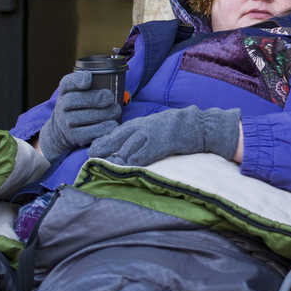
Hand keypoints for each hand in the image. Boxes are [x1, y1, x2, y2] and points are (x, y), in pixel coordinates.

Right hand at [37, 71, 120, 162]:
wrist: (62, 130)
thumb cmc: (79, 104)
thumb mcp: (79, 90)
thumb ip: (91, 82)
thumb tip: (114, 83)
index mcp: (65, 90)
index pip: (67, 82)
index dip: (77, 80)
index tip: (88, 80)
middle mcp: (62, 105)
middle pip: (77, 99)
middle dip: (97, 98)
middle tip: (111, 98)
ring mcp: (66, 122)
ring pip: (86, 116)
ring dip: (105, 114)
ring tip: (116, 111)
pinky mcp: (74, 136)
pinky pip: (91, 132)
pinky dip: (104, 128)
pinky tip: (112, 124)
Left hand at [88, 105, 239, 166]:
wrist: (199, 125)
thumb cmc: (181, 127)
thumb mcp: (159, 126)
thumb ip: (145, 134)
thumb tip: (132, 147)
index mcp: (143, 122)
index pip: (118, 131)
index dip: (105, 140)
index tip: (94, 148)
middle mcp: (143, 126)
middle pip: (116, 138)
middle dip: (103, 147)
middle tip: (90, 156)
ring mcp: (150, 135)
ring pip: (125, 148)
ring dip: (113, 158)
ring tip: (101, 166)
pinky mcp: (157, 144)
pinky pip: (139, 155)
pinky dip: (129, 163)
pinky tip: (121, 168)